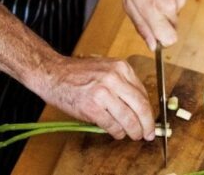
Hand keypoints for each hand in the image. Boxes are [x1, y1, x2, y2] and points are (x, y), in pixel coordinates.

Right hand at [34, 55, 155, 140]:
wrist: (53, 73)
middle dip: (147, 125)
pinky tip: (117, 133)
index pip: (143, 94)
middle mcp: (114, 78)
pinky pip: (112, 125)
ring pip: (128, 119)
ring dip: (133, 131)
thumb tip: (140, 107)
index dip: (149, 111)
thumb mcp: (106, 69)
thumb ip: (123, 84)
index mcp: (121, 67)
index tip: (150, 120)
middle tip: (148, 133)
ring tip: (134, 135)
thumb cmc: (78, 73)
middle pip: (141, 107)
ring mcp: (103, 93)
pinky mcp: (92, 107)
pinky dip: (117, 132)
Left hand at [122, 0, 188, 50]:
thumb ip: (142, 26)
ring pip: (175, 16)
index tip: (155, 34)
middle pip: (172, 30)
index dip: (162, 40)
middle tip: (149, 8)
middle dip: (161, 25)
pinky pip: (179, 4)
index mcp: (153, 9)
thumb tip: (153, 45)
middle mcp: (171, 5)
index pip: (169, 40)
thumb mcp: (129, 2)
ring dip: (165, 10)